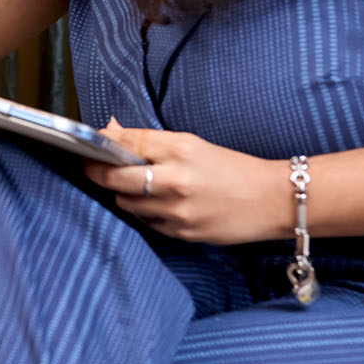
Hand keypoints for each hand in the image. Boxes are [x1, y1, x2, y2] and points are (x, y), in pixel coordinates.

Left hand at [83, 120, 289, 244]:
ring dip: (124, 194)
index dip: (100, 144)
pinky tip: (161, 204)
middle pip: (113, 178)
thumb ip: (148, 140)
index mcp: (180, 149)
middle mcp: (176, 180)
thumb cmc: (233, 169)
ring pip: (126, 203)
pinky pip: (147, 222)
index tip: (89, 146)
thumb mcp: (192, 144)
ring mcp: (178, 210)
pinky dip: (146, 212)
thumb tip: (110, 129)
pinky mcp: (182, 233)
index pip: (124, 143)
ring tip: (139, 186)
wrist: (273, 200)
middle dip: (98, 173)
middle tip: (94, 168)